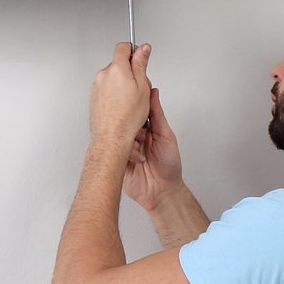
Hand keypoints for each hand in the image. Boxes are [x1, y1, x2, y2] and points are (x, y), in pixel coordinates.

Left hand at [89, 40, 154, 156]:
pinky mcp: (94, 97)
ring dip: (122, 84)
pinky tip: (122, 106)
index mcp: (116, 69)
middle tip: (140, 87)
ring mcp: (97, 86)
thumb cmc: (127, 117)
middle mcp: (104, 75)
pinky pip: (107, 89)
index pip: (123, 47)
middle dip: (130, 71)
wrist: (111, 137)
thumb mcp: (142, 86)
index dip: (134, 50)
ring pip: (113, 77)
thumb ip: (141, 63)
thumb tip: (143, 49)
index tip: (140, 56)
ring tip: (131, 101)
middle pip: (119, 64)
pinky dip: (114, 94)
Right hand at [123, 79, 183, 211]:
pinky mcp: (117, 161)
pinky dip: (121, 150)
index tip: (132, 94)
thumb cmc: (169, 165)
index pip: (135, 111)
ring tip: (137, 144)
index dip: (134, 104)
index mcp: (145, 129)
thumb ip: (157, 114)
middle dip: (127, 121)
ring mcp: (124, 149)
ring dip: (127, 138)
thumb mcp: (166, 136)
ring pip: (117, 135)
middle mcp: (133, 137)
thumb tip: (153, 92)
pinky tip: (130, 153)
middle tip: (133, 123)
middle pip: (124, 121)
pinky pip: (113, 151)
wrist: (163, 191)